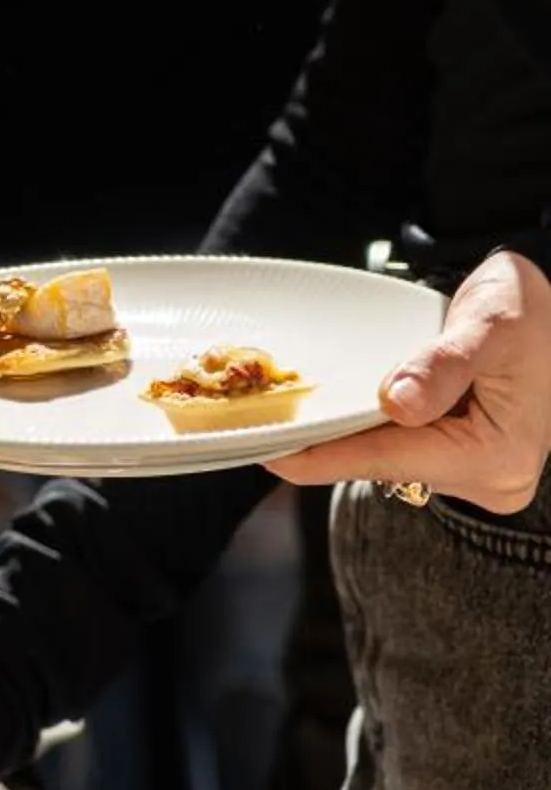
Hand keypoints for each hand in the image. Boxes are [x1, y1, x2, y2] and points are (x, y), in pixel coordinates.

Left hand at [272, 249, 550, 513]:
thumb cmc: (529, 310)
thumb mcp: (491, 322)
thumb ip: (444, 363)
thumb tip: (398, 403)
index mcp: (499, 455)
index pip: (391, 458)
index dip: (326, 454)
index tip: (269, 452)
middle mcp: (490, 479)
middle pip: (385, 463)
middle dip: (331, 441)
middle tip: (266, 418)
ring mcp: (478, 476)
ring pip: (390, 458)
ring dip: (351, 432)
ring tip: (299, 406)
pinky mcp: (466, 463)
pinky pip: (403, 450)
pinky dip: (373, 428)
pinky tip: (342, 407)